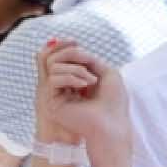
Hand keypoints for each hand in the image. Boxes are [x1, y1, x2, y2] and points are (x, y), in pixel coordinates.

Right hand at [33, 36, 117, 151]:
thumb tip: (73, 48)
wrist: (111, 125)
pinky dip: (71, 77)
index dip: (67, 47)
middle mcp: (64, 87)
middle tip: (87, 58)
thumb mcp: (106, 72)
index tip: (75, 41)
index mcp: (76, 81)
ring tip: (92, 80)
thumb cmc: (113, 102)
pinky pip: (53, 79)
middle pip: (54, 59)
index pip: (64, 58)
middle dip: (70, 53)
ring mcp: (57, 95)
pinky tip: (85, 85)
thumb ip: (89, 59)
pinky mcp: (53, 103)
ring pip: (54, 67)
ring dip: (76, 69)